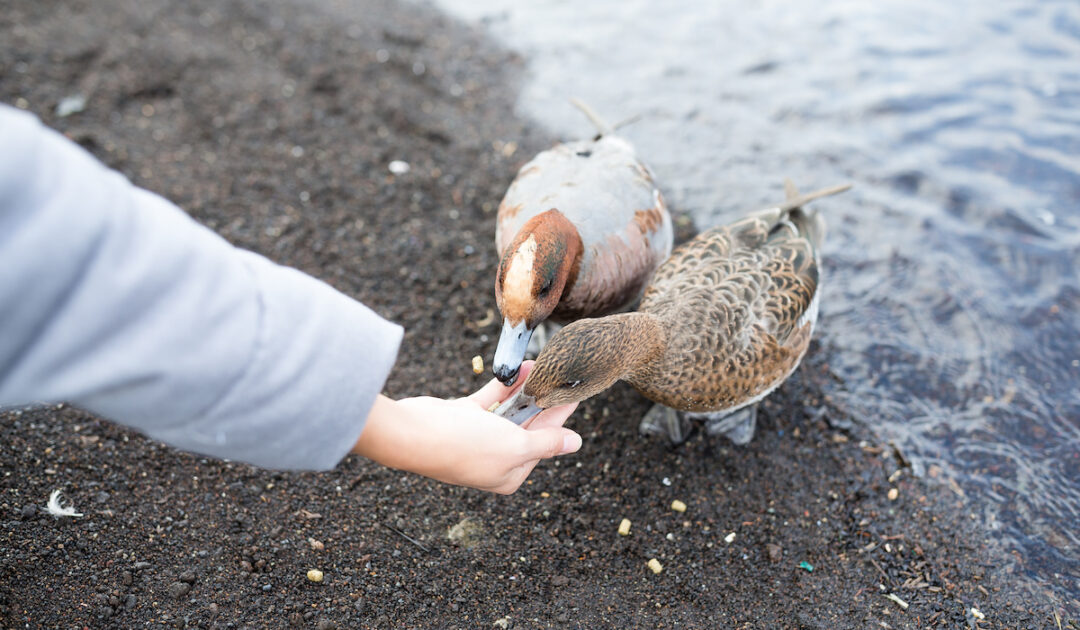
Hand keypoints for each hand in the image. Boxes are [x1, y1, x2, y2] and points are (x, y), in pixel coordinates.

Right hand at [351, 361, 579, 493]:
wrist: (414, 433)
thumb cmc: (465, 447)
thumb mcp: (515, 446)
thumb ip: (546, 443)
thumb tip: (575, 443)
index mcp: (509, 475)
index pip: (543, 444)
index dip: (559, 419)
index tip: (573, 395)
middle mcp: (494, 458)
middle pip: (527, 426)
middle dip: (543, 402)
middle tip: (561, 377)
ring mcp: (477, 437)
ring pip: (510, 410)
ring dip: (526, 390)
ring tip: (543, 367)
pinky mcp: (463, 416)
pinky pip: (491, 399)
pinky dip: (505, 385)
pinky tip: (521, 368)